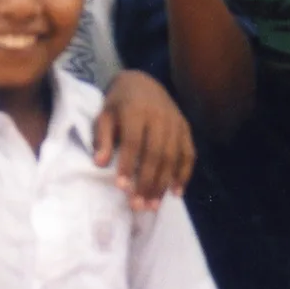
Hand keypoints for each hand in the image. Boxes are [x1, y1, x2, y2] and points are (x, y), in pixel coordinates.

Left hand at [94, 71, 194, 208]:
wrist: (143, 82)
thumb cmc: (119, 104)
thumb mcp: (104, 115)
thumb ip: (102, 138)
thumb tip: (101, 163)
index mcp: (136, 111)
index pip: (134, 141)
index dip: (129, 164)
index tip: (121, 187)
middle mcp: (160, 116)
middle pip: (156, 153)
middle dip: (147, 181)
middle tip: (138, 205)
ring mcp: (175, 122)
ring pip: (172, 156)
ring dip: (163, 183)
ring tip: (153, 205)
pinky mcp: (185, 128)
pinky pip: (188, 153)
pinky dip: (184, 174)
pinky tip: (176, 192)